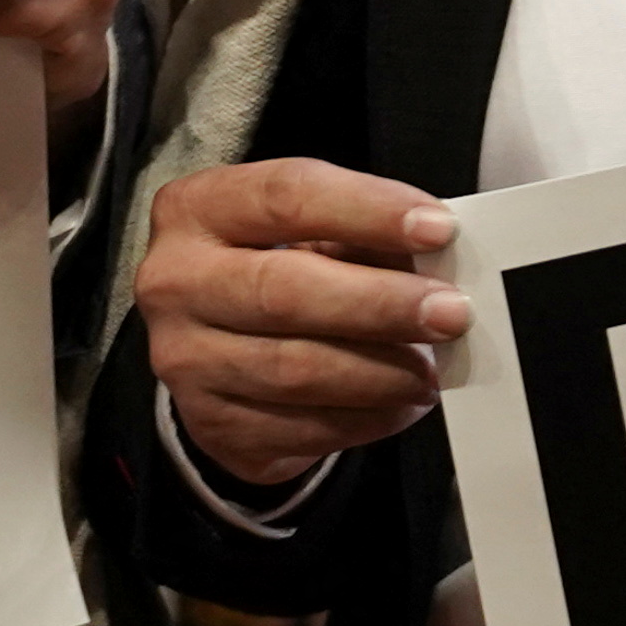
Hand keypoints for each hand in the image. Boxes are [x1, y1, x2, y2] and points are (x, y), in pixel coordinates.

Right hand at [140, 159, 463, 486]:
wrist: (217, 350)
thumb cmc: (276, 268)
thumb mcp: (308, 231)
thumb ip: (365, 234)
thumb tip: (439, 258)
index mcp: (197, 209)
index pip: (285, 197)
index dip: (366, 211)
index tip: (437, 229)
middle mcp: (175, 283)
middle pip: (283, 292)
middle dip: (379, 304)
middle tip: (450, 313)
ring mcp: (185, 360)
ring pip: (293, 370)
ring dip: (380, 372)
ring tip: (432, 370)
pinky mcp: (211, 424)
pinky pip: (300, 428)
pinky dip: (365, 419)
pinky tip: (402, 404)